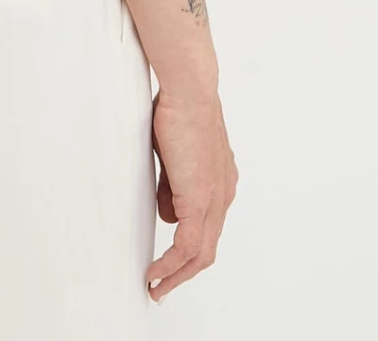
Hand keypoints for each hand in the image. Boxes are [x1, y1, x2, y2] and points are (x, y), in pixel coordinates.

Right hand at [146, 83, 237, 301]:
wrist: (189, 91)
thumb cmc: (179, 110)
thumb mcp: (174, 156)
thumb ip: (172, 186)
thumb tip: (168, 213)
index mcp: (219, 183)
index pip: (207, 228)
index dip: (188, 251)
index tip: (169, 263)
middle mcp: (222, 195)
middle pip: (207, 249)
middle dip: (183, 273)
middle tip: (161, 287)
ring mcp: (213, 199)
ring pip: (200, 253)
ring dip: (176, 274)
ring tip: (155, 285)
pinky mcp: (199, 199)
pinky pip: (187, 245)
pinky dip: (171, 264)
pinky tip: (155, 272)